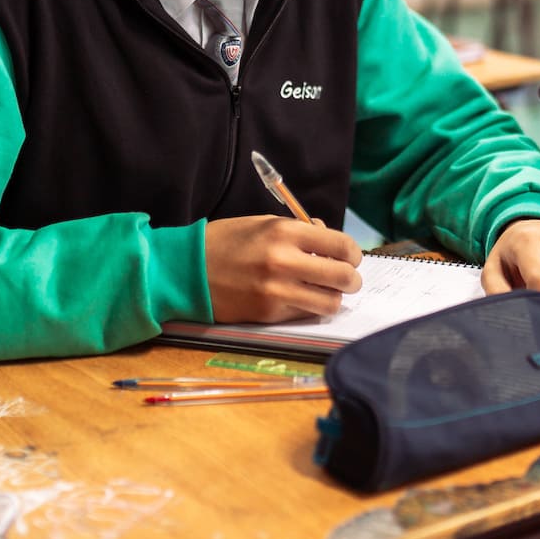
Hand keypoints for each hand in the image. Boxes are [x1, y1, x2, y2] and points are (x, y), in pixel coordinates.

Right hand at [204, 216, 362, 323]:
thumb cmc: (226, 242)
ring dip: (333, 298)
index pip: (341, 246)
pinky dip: (309, 308)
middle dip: (351, 279)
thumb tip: (329, 237)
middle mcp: (284, 261)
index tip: (350, 257)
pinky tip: (300, 298)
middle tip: (347, 278)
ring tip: (325, 291)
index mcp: (285, 232)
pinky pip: (305, 314)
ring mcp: (276, 291)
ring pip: (330, 303)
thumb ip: (299, 230)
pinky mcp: (268, 314)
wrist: (186, 270)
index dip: (353, 254)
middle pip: (343, 277)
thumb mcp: (263, 223)